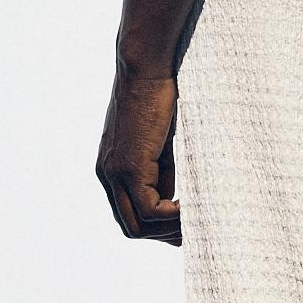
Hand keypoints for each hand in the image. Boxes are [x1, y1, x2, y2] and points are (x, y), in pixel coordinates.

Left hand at [96, 64, 184, 245]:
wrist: (145, 66)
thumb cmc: (158, 95)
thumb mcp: (159, 144)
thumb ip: (160, 172)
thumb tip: (174, 202)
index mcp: (112, 170)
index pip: (130, 215)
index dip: (156, 228)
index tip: (184, 227)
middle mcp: (107, 176)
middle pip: (131, 228)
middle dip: (162, 236)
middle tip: (191, 233)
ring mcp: (114, 173)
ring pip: (138, 225)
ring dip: (169, 230)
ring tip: (195, 221)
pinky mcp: (128, 166)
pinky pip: (149, 210)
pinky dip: (171, 216)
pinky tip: (190, 208)